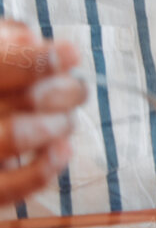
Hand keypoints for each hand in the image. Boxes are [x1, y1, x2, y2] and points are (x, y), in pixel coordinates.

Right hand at [0, 20, 86, 205]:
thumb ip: (7, 40)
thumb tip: (30, 39)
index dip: (36, 60)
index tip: (71, 54)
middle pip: (19, 100)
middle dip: (62, 92)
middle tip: (76, 90)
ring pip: (13, 138)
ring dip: (56, 124)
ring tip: (66, 119)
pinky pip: (8, 189)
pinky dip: (44, 169)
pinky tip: (62, 150)